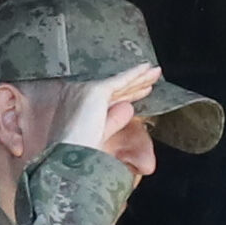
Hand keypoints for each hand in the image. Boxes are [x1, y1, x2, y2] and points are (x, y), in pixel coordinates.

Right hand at [38, 65, 163, 157]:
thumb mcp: (99, 134)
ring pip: (121, 83)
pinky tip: (146, 68)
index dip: (129, 93)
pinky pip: (121, 80)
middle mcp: (80, 93)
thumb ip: (113, 121)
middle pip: (117, 88)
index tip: (144, 89)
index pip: (110, 98)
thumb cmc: (78, 152)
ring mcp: (88, 90)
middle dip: (138, 82)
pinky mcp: (96, 91)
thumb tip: (128, 108)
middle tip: (153, 74)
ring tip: (155, 71)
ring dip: (140, 76)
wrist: (70, 156)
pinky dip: (135, 73)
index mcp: (78, 104)